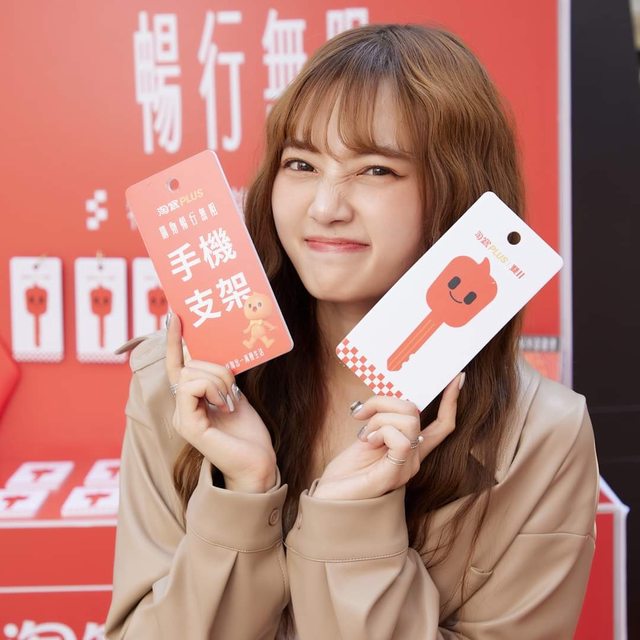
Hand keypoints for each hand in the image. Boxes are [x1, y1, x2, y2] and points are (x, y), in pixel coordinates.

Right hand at [166, 314, 276, 492]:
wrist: (258, 462)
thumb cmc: (248, 432)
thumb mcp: (234, 393)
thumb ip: (220, 374)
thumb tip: (214, 346)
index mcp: (191, 399)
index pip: (177, 364)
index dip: (175, 340)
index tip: (175, 314)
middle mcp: (181, 406)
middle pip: (188, 365)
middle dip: (216, 367)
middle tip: (233, 388)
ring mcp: (181, 416)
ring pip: (191, 373)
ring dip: (218, 379)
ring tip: (231, 400)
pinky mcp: (187, 424)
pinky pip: (191, 388)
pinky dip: (212, 389)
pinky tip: (225, 405)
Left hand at [313, 373, 464, 499]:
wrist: (328, 501)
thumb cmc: (345, 473)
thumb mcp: (366, 437)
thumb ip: (382, 421)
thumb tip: (387, 397)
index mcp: (409, 449)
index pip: (442, 425)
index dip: (451, 401)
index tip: (457, 378)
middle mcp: (414, 459)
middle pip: (415, 412)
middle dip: (383, 402)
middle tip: (362, 416)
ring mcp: (406, 468)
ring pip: (407, 420)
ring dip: (378, 418)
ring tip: (364, 435)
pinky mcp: (394, 475)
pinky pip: (400, 439)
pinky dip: (380, 431)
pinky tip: (367, 442)